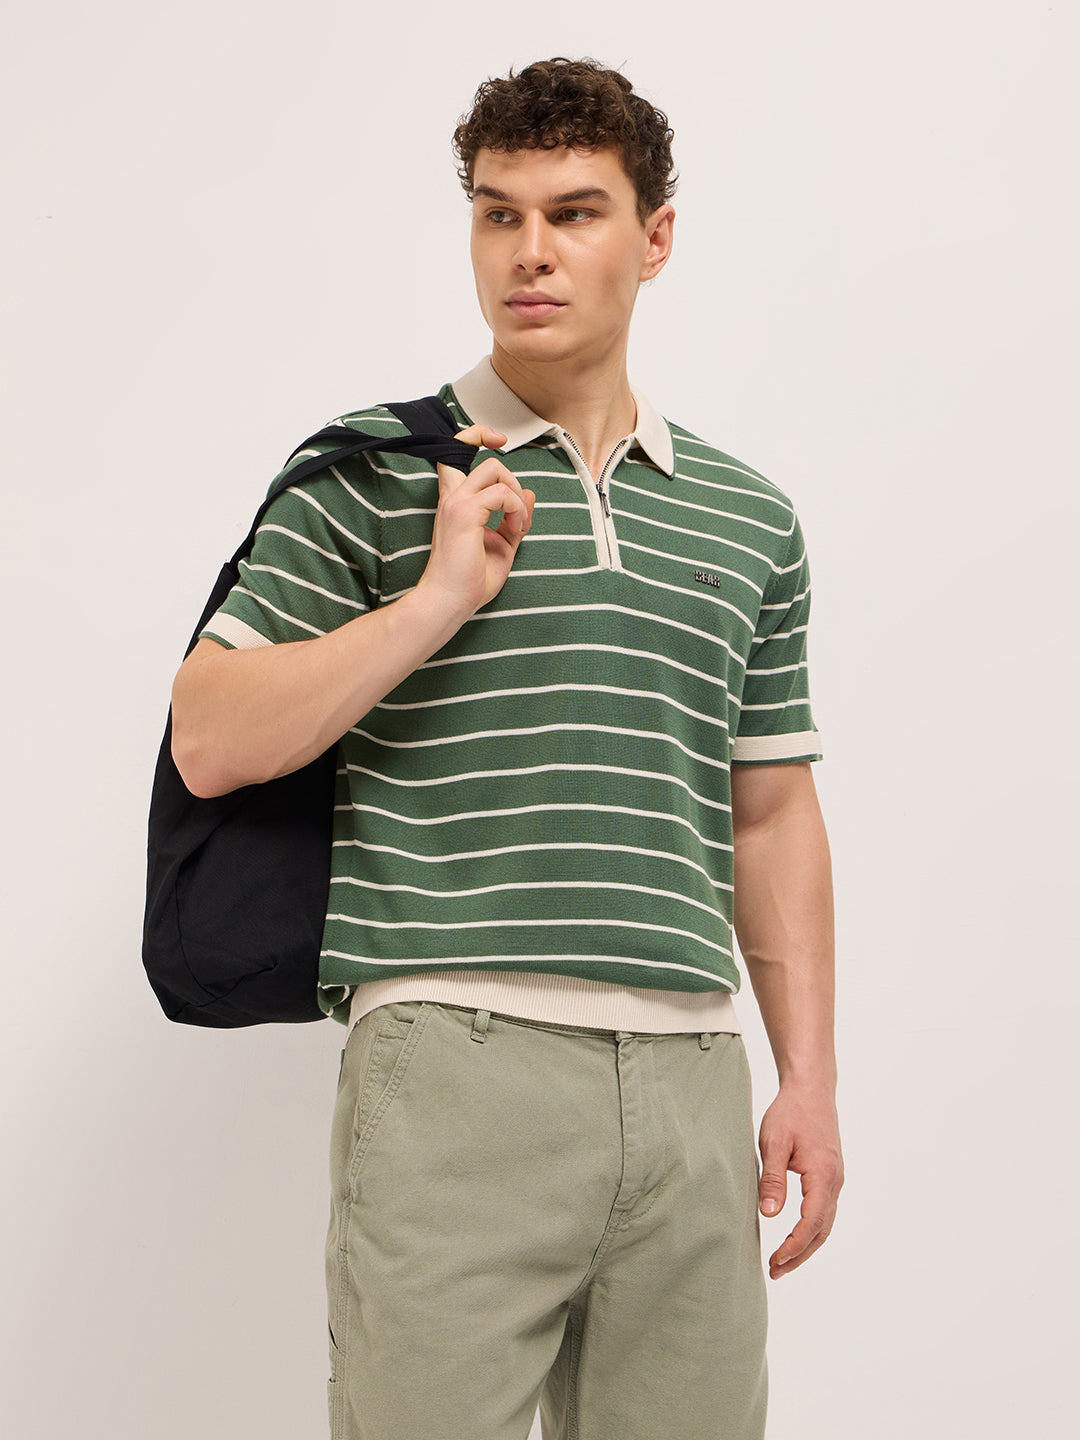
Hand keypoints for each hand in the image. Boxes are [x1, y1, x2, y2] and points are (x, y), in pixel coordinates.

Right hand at [419, 424, 535, 618]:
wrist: (450, 601)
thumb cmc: (470, 579)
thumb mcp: (502, 544)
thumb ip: (514, 518)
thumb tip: (529, 494)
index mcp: (455, 501)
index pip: (456, 451)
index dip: (477, 435)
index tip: (498, 440)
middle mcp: (453, 497)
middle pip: (486, 460)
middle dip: (514, 481)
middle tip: (518, 514)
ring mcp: (456, 503)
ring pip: (495, 469)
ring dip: (517, 496)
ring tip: (518, 525)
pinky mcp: (465, 514)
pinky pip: (502, 493)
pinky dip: (516, 510)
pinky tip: (515, 530)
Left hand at [757, 1083, 843, 1278]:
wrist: (811, 1090)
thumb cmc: (790, 1112)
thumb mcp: (774, 1142)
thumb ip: (772, 1178)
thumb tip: (770, 1214)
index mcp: (823, 1175)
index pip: (811, 1223)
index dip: (794, 1247)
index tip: (775, 1261)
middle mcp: (835, 1181)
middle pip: (822, 1231)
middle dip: (800, 1255)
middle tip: (776, 1271)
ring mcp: (835, 1179)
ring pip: (825, 1224)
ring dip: (806, 1246)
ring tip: (782, 1262)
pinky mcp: (830, 1176)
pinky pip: (824, 1211)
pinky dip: (811, 1231)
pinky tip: (795, 1237)